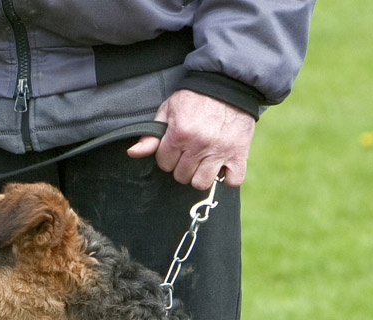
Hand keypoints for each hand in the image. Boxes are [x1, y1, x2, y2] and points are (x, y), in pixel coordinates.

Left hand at [127, 89, 255, 189]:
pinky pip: (232, 181)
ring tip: (204, 161)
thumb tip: (133, 153)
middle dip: (182, 166)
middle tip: (189, 152)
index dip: (167, 156)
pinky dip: (227, 178)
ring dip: (200, 175)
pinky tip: (222, 166)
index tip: (175, 147)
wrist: (228, 84)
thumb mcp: (168, 110)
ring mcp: (220, 151)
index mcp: (180, 133)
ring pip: (201, 183)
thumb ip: (151, 135)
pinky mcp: (239, 154)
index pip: (164, 164)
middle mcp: (199, 144)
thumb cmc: (195, 98)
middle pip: (181, 176)